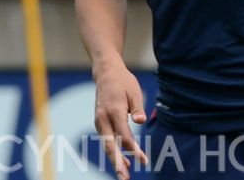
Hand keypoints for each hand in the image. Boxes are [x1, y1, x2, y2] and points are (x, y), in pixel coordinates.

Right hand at [92, 64, 148, 179]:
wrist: (106, 74)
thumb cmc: (123, 82)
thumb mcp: (134, 91)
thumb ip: (137, 107)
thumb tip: (141, 121)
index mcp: (114, 111)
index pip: (125, 135)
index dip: (134, 149)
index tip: (143, 160)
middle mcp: (104, 119)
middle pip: (110, 146)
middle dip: (118, 163)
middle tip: (125, 178)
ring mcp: (100, 122)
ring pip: (107, 145)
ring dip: (115, 160)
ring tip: (124, 174)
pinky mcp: (100, 123)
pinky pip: (107, 140)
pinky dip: (113, 151)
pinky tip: (122, 160)